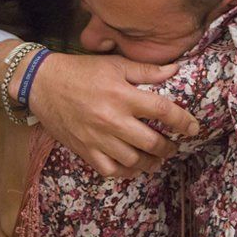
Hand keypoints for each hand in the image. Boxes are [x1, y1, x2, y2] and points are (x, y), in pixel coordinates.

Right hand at [25, 53, 198, 177]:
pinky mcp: (85, 151)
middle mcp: (112, 119)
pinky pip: (111, 170)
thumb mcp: (114, 64)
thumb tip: (175, 70)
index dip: (183, 121)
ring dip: (151, 162)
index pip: (162, 110)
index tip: (194, 127)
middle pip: (151, 142)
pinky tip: (133, 166)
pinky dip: (126, 172)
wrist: (42, 84)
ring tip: (157, 158)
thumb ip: (146, 70)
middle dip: (169, 147)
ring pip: (134, 160)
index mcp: (122, 95)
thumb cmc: (81, 71)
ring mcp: (98, 138)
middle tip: (174, 146)